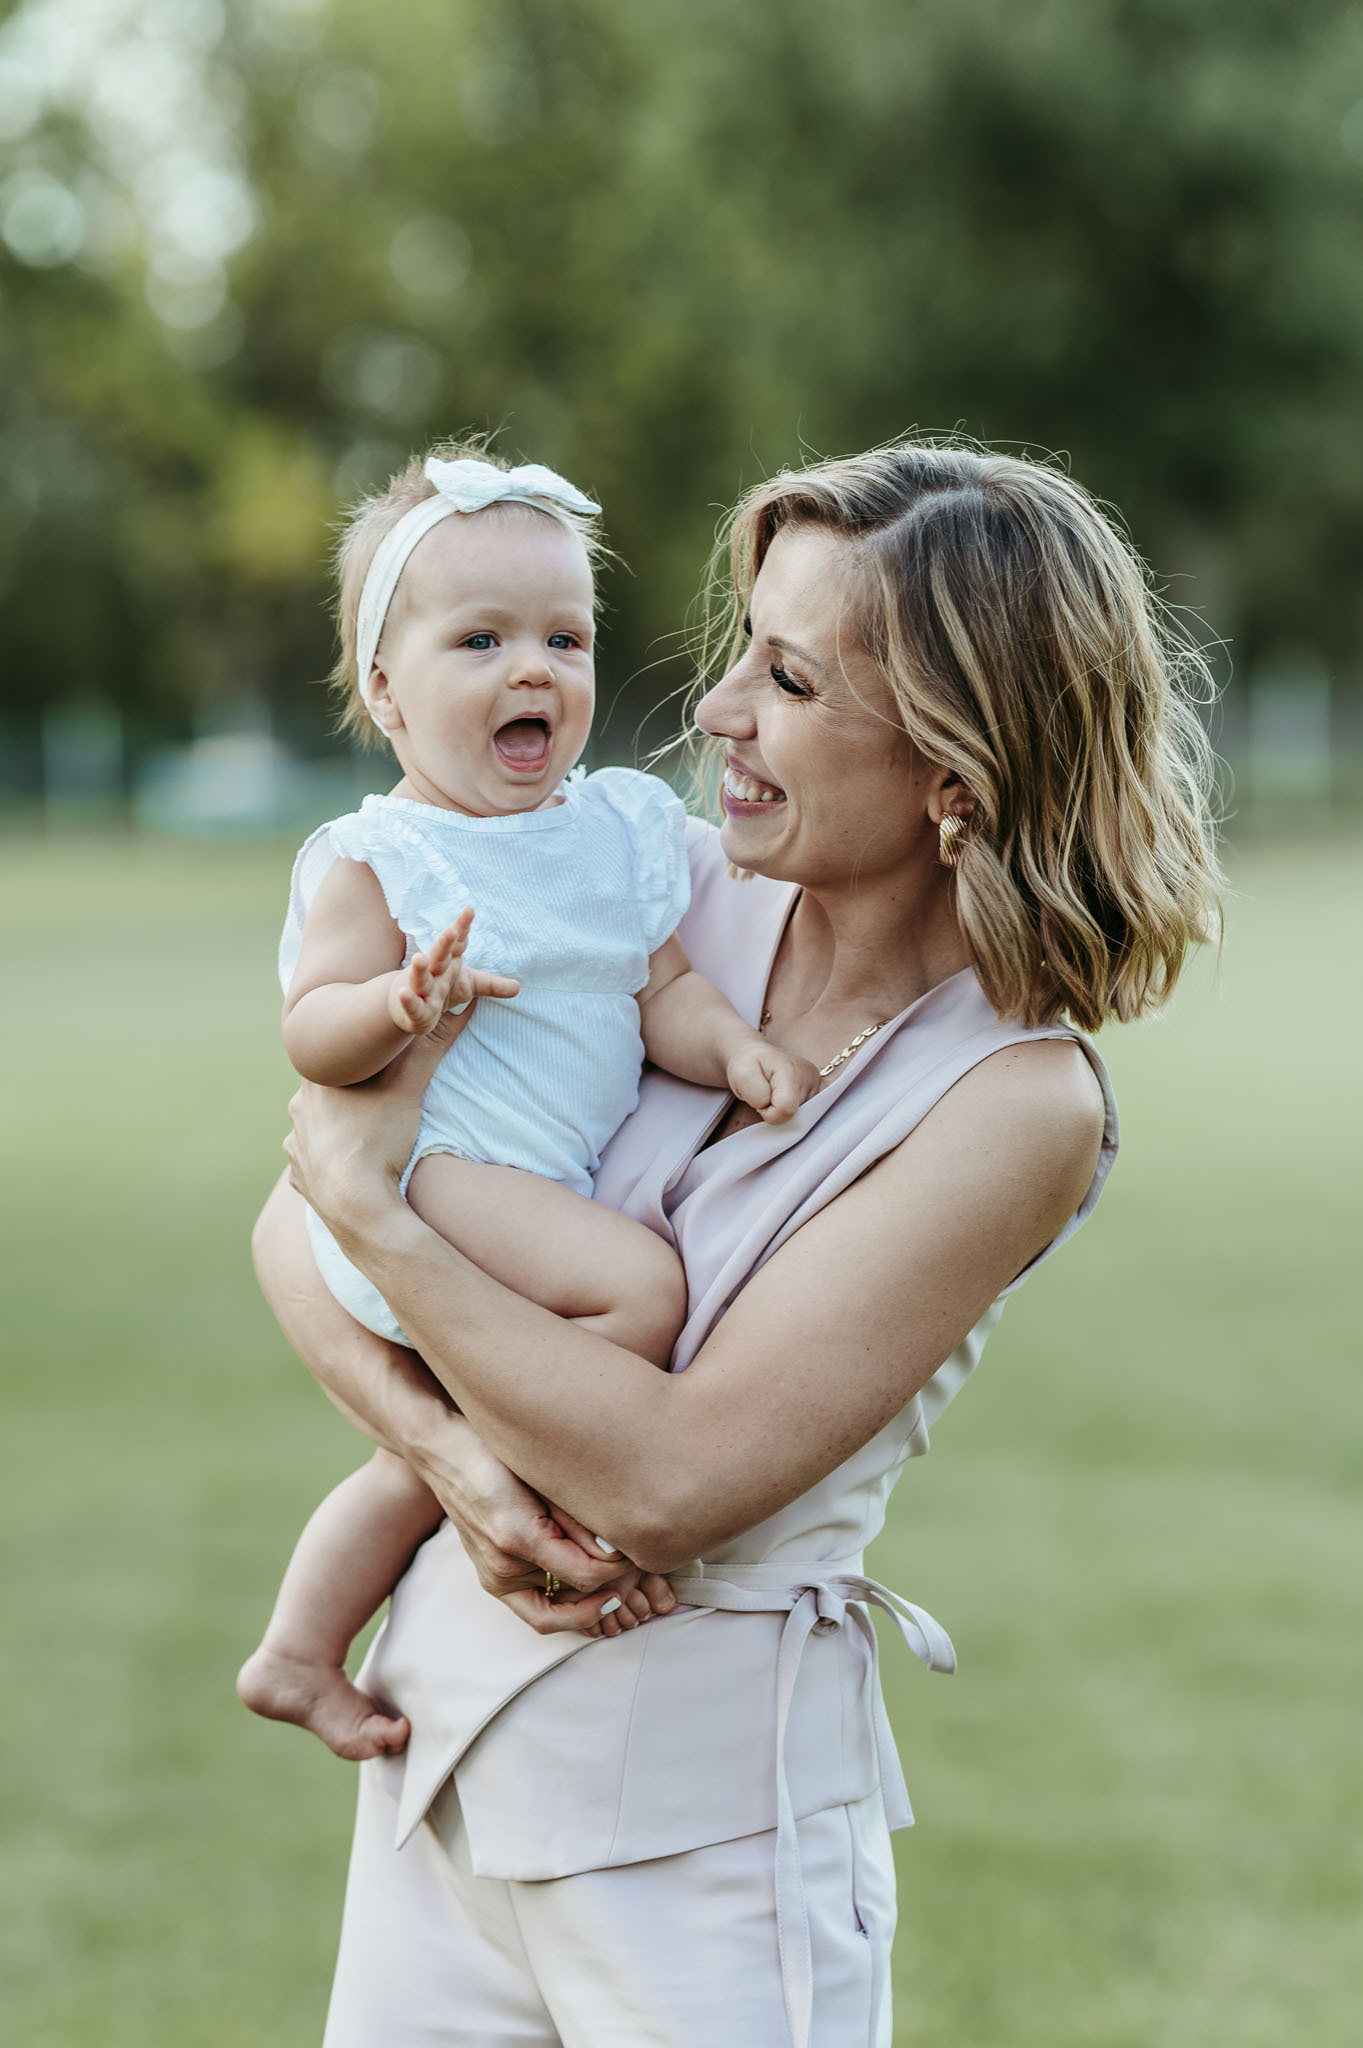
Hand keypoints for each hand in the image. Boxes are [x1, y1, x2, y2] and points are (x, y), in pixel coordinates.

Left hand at [285, 962, 514, 1230]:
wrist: (358, 1206)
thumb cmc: (380, 1141)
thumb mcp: (410, 1088)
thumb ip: (433, 1045)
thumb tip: (460, 1003)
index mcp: (319, 1081)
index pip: (339, 1059)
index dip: (361, 1062)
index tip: (380, 1068)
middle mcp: (298, 1108)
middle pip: (326, 1092)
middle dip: (350, 1095)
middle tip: (379, 1104)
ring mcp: (295, 1146)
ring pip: (315, 1127)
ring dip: (336, 1128)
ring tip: (366, 1137)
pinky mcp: (299, 1177)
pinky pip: (310, 1161)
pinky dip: (327, 1161)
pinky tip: (348, 1166)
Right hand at [388, 908, 519, 1035]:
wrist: (408, 1008)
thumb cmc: (440, 991)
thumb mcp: (469, 985)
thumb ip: (492, 985)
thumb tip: (518, 987)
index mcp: (448, 962)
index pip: (457, 942)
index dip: (463, 926)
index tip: (470, 909)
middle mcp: (433, 972)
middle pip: (439, 955)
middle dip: (444, 943)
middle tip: (450, 930)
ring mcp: (421, 989)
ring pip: (420, 977)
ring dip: (420, 968)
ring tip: (420, 959)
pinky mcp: (414, 1009)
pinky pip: (411, 1004)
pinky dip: (408, 999)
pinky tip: (404, 993)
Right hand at [413, 1413, 674, 1637]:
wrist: (444, 1452)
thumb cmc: (493, 1452)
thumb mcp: (543, 1479)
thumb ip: (578, 1519)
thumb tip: (616, 1550)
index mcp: (517, 1537)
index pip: (585, 1574)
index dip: (619, 1570)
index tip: (637, 1553)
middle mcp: (502, 1566)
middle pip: (573, 1596)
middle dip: (609, 1590)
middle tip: (635, 1577)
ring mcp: (492, 1577)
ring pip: (556, 1609)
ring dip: (587, 1600)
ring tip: (616, 1585)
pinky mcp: (491, 1578)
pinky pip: (535, 1609)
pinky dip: (564, 1607)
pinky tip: (587, 1593)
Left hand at [725, 1035, 821, 1124]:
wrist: (757, 1057)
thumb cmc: (749, 1065)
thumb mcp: (741, 1074)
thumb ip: (754, 1093)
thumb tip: (771, 1106)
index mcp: (791, 1070)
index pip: (785, 1109)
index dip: (768, 1112)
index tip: (760, 1098)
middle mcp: (810, 1076)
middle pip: (794, 1116)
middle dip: (775, 1111)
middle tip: (767, 1094)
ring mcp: (817, 1085)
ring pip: (800, 1117)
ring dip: (783, 1111)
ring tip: (775, 1093)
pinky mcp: (819, 1092)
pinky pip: (806, 1115)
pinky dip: (791, 1110)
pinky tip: (785, 1096)